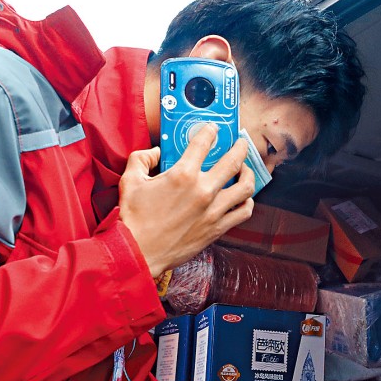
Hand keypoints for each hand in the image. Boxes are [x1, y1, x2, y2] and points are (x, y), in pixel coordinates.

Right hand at [118, 123, 254, 276]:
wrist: (139, 252)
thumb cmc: (134, 218)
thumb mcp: (131, 180)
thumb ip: (142, 158)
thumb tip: (156, 152)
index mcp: (183, 174)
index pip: (204, 143)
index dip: (210, 131)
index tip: (213, 128)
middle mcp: (203, 190)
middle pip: (234, 160)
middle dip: (240, 147)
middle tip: (241, 143)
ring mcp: (214, 210)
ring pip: (245, 187)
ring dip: (249, 174)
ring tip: (245, 170)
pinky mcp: (218, 228)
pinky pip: (244, 212)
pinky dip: (247, 202)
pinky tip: (243, 198)